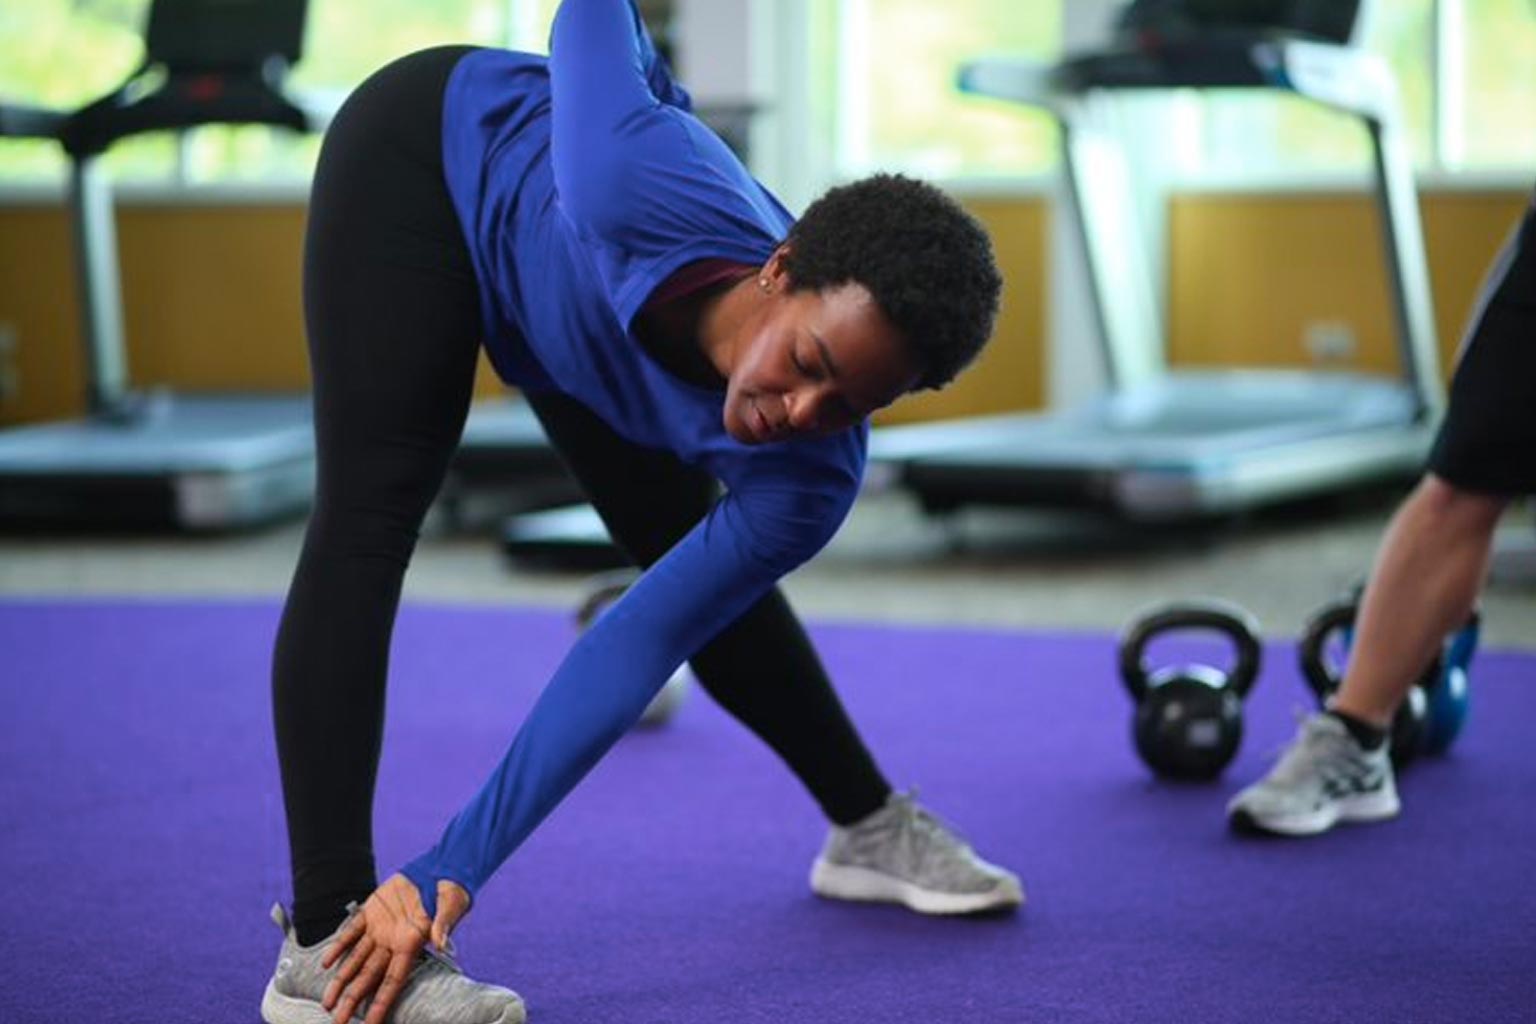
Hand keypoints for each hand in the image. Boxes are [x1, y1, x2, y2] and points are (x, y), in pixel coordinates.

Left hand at [321, 874, 471, 1023]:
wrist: (440, 869)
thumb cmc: (451, 890)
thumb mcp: (451, 906)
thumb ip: (443, 925)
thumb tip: (440, 943)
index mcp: (412, 944)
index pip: (393, 981)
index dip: (380, 1003)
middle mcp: (393, 942)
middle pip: (369, 977)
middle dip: (353, 1000)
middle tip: (338, 1021)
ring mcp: (380, 929)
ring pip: (356, 960)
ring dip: (341, 980)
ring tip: (328, 1002)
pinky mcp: (371, 911)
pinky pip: (351, 932)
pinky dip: (338, 946)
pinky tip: (326, 963)